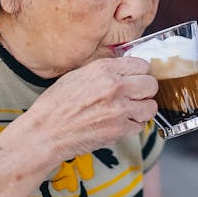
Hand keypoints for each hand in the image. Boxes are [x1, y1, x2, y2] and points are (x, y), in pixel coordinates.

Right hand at [25, 56, 157, 164]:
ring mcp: (119, 109)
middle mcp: (115, 86)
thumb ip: (103, 71)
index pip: (141, 64)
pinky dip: (132, 126)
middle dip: (145, 90)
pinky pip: (139, 126)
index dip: (140, 72)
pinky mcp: (119, 130)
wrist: (46, 132)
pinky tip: (120, 123)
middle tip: (137, 95)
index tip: (136, 78)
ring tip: (132, 111)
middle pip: (151, 84)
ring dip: (143, 109)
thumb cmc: (55, 105)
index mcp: (103, 69)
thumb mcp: (76, 75)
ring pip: (150, 107)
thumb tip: (122, 71)